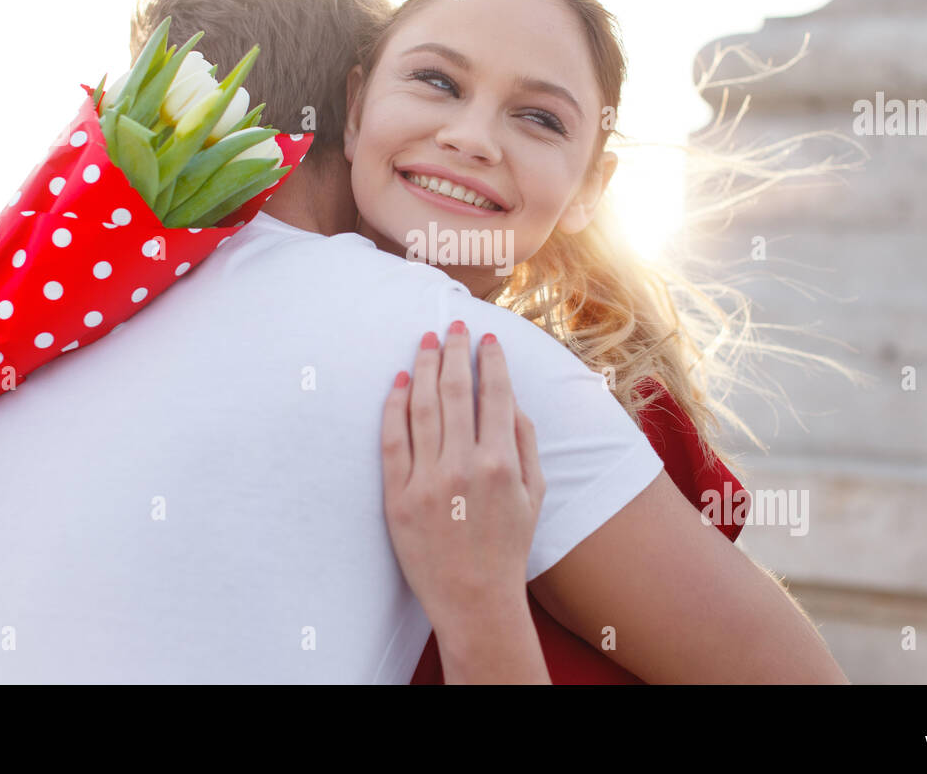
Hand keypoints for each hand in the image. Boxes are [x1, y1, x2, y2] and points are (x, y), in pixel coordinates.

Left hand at [380, 321, 545, 637]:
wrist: (474, 600)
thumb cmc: (508, 547)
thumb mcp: (535, 494)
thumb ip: (525, 442)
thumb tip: (510, 400)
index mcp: (501, 463)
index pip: (494, 395)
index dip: (490, 361)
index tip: (486, 339)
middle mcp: (463, 465)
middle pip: (453, 391)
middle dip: (454, 351)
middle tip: (453, 326)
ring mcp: (426, 480)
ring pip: (420, 407)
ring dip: (422, 367)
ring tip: (425, 342)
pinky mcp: (397, 497)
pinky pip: (392, 440)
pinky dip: (393, 406)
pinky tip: (398, 381)